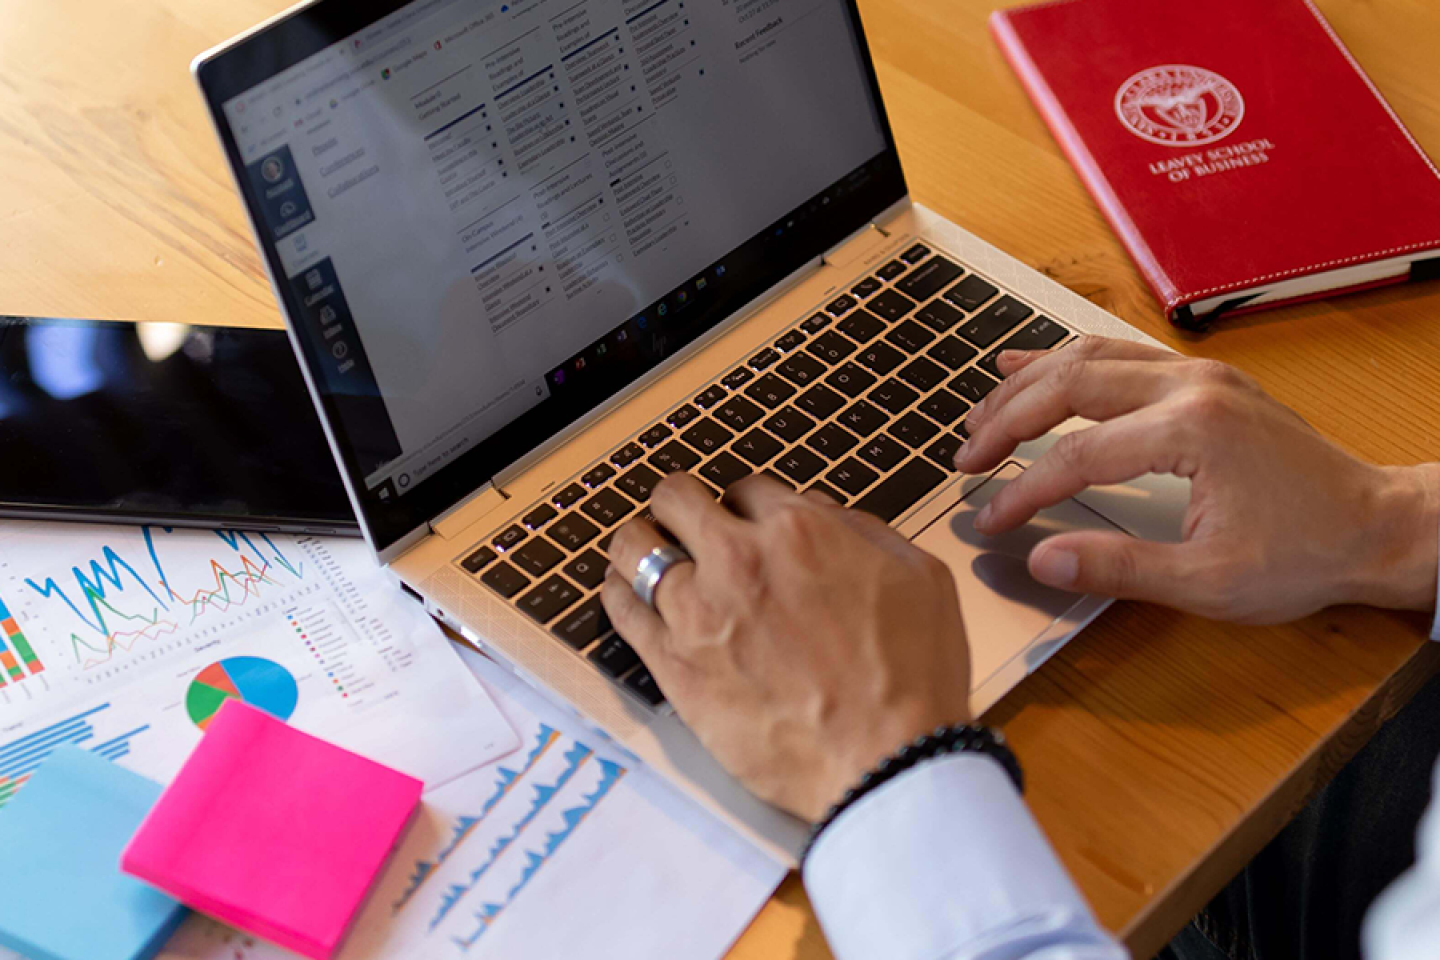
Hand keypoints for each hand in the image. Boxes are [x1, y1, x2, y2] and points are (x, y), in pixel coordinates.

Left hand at [601, 474, 971, 822]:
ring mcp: (697, 614)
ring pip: (635, 548)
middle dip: (679, 504)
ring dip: (639, 542)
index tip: (742, 520)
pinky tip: (620, 590)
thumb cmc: (911, 676)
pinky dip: (617, 593)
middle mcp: (737, 561)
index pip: (744, 489)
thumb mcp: (919, 575)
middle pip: (675, 500)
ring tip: (641, 549)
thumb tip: (824, 517)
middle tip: (681, 519)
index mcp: (798, 531)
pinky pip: (622, 611)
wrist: (885, 760)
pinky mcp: (674, 667)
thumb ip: (862, 532)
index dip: (744, 504)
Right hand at [956, 336, 1439, 622]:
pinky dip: (1066, 359)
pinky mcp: (1203, 379)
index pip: (1075, 455)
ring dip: (1028, 383)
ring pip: (1088, 357)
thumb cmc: (1303, 555)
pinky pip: (1117, 353)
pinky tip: (1029, 363)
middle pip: (1068, 385)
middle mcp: (1190, 386)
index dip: (1022, 490)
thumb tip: (1043, 559)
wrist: (1376, 526)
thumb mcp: (1209, 581)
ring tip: (981, 413)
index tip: (990, 519)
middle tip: (965, 458)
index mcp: (1190, 431)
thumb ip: (1118, 567)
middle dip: (1006, 421)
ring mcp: (1198, 374)